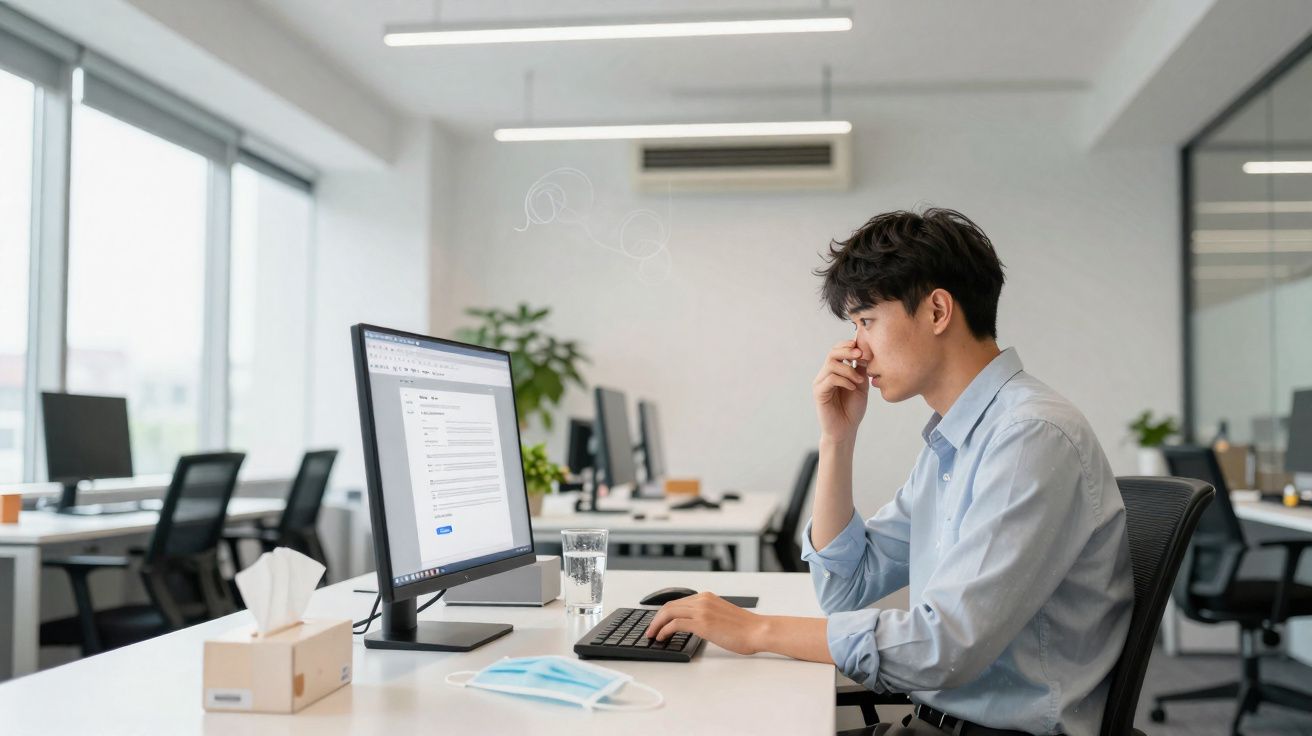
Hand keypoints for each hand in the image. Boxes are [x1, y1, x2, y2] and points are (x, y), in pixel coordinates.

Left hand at [643, 592, 766, 655]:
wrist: (758, 631)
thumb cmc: (745, 628)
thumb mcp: (722, 615)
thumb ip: (707, 615)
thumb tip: (694, 625)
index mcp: (707, 597)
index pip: (678, 602)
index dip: (664, 612)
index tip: (658, 622)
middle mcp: (702, 600)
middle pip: (669, 605)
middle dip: (656, 618)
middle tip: (650, 630)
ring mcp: (701, 611)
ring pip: (669, 612)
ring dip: (657, 624)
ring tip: (652, 635)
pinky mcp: (702, 623)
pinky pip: (675, 624)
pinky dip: (664, 630)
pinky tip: (662, 637)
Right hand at [813, 339, 869, 443]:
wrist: (846, 430)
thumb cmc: (853, 409)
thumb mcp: (861, 385)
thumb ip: (861, 369)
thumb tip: (866, 350)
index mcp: (835, 370)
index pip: (838, 349)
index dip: (849, 345)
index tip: (864, 349)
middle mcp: (825, 374)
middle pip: (833, 352)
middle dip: (848, 351)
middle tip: (861, 355)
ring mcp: (820, 382)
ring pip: (832, 364)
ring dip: (849, 369)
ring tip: (859, 381)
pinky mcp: (819, 392)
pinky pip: (830, 378)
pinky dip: (844, 380)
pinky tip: (853, 388)